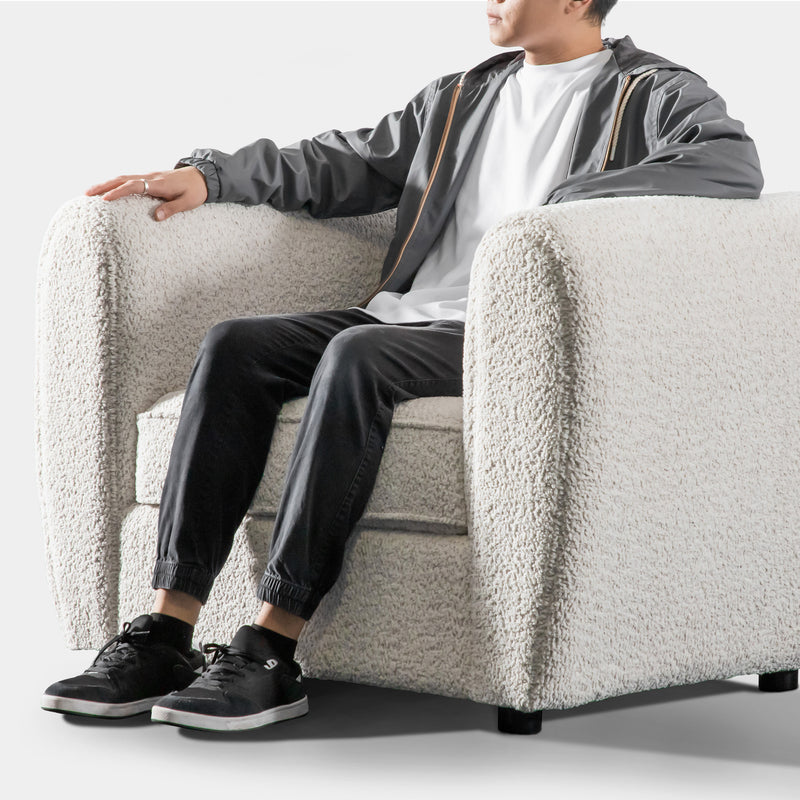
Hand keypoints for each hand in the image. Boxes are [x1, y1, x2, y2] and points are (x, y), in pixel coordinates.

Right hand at [85, 166, 208, 220]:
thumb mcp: (188, 202)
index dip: (118, 192)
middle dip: (103, 186)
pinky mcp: (149, 179)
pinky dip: (115, 184)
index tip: (104, 200)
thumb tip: (156, 217)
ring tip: (90, 192)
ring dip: (106, 184)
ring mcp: (149, 177)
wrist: (202, 177)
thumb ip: (172, 209)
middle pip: (122, 179)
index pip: (134, 186)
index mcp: (159, 184)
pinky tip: (107, 190)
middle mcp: (151, 178)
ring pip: (123, 178)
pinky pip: (129, 180)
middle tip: (86, 194)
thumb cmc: (196, 191)